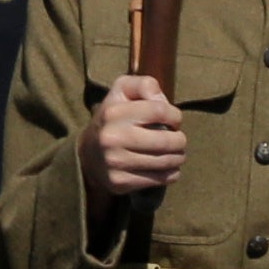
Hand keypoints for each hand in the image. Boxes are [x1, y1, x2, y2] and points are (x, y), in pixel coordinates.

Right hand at [83, 72, 187, 200]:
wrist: (88, 154)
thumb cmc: (114, 117)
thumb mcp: (123, 91)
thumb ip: (145, 85)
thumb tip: (162, 101)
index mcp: (114, 112)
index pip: (160, 111)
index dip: (175, 116)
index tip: (173, 121)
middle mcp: (112, 138)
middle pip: (168, 141)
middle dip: (180, 140)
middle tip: (177, 140)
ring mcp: (115, 162)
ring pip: (167, 162)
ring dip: (178, 157)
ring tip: (175, 153)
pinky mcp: (120, 182)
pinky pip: (160, 179)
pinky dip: (171, 173)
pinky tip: (166, 166)